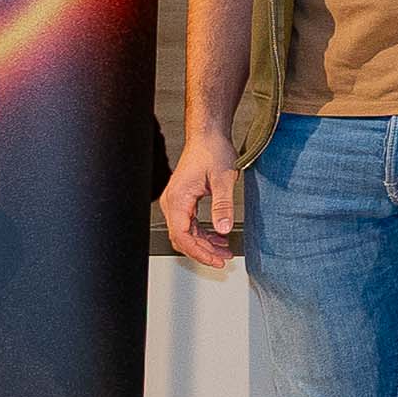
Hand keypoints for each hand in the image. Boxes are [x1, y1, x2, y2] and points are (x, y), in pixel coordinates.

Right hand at [157, 130, 240, 270]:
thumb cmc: (213, 152)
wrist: (208, 136)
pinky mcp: (184, 201)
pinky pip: (190, 224)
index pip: (182, 236)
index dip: (199, 252)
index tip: (216, 260)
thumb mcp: (223, 179)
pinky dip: (203, 233)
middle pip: (182, 238)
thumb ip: (223, 205)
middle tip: (223, 259)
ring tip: (224, 251)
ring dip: (204, 244)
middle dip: (203, 251)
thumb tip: (223, 229)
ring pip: (186, 233)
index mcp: (178, 199)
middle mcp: (173, 202)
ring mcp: (177, 202)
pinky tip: (218, 237)